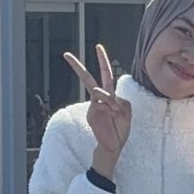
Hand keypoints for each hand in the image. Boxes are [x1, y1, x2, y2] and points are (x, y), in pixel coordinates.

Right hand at [63, 44, 131, 175]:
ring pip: (98, 91)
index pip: (106, 74)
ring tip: (114, 110)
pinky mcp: (92, 113)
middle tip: (66, 54)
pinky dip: (109, 106)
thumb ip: (122, 102)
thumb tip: (111, 97)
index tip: (98, 47)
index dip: (102, 61)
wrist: (114, 146)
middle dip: (77, 67)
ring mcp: (94, 105)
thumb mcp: (127, 113)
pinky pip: (101, 104)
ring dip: (107, 96)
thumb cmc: (120, 129)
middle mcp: (100, 98)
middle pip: (88, 78)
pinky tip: (113, 115)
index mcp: (110, 95)